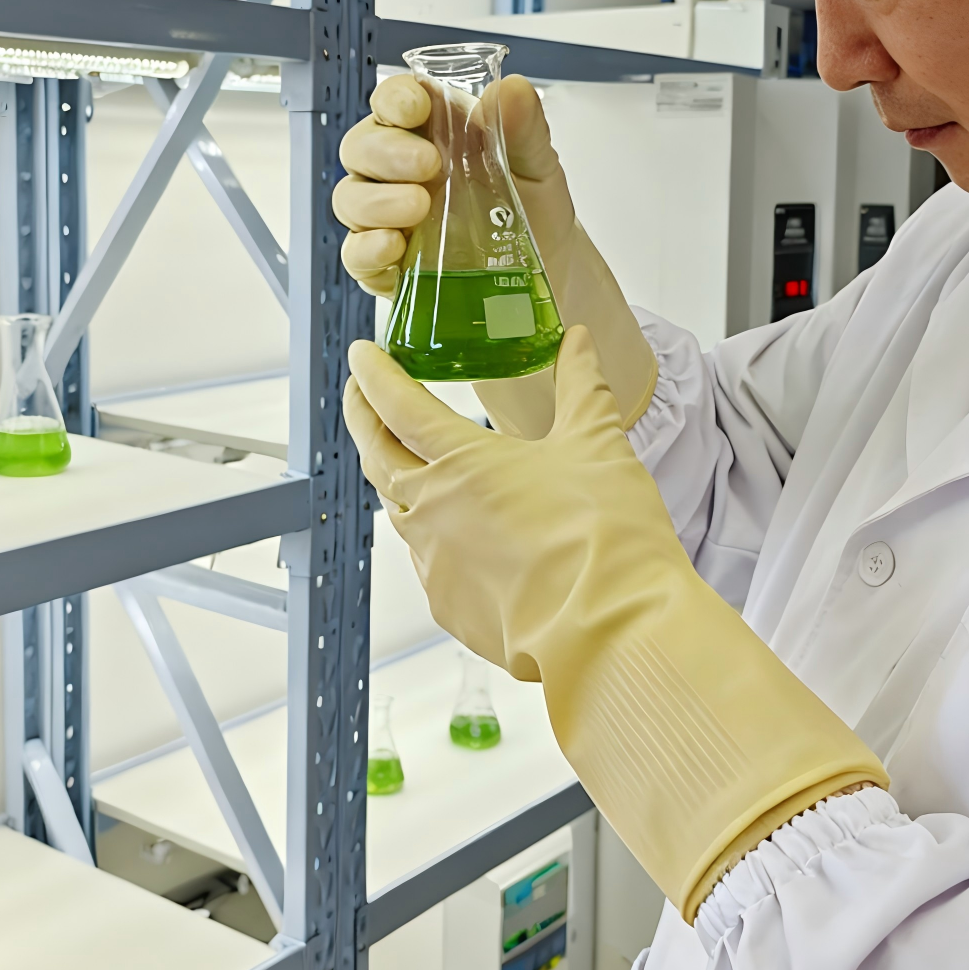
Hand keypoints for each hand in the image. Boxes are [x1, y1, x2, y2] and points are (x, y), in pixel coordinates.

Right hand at [336, 70, 653, 434]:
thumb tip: (512, 89)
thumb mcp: (539, 165)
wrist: (550, 272)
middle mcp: (399, 171)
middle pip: (361, 148)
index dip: (396, 98)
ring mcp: (388, 218)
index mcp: (431, 133)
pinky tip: (394, 246)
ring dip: (377, 200)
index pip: (393, 101)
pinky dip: (368, 249)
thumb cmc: (534, 210)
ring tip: (419, 206)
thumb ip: (525, 127)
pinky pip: (356, 255)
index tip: (416, 106)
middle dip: (386, 151)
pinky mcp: (386, 266)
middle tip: (428, 164)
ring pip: (351, 199)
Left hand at [344, 325, 888, 918]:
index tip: (362, 356)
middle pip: (376, 455)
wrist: (609, 627)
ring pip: (397, 511)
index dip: (374, 375)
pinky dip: (432, 538)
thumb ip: (581, 386)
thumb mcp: (598, 443)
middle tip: (359, 397)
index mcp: (461, 461)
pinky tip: (457, 536)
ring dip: (395, 481)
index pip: (397, 405)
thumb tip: (579, 342)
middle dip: (362, 419)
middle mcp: (431, 510)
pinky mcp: (448, 607)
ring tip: (405, 463)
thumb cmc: (605, 536)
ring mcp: (434, 563)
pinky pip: (427, 563)